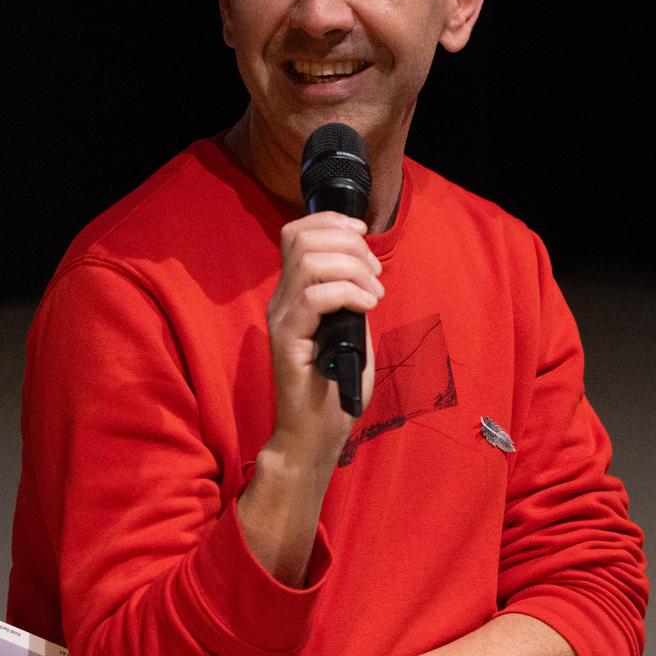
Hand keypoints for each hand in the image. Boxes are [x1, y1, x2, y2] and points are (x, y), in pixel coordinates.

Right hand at [268, 211, 381, 458]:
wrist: (314, 433)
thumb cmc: (334, 386)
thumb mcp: (351, 331)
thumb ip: (350, 298)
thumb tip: (364, 271)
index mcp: (294, 294)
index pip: (297, 234)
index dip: (331, 221)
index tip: (364, 232)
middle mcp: (281, 300)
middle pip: (303, 239)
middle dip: (349, 243)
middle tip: (374, 274)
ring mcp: (281, 319)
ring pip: (309, 262)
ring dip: (352, 268)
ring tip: (373, 294)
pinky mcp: (287, 340)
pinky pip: (315, 297)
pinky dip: (348, 293)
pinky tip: (367, 307)